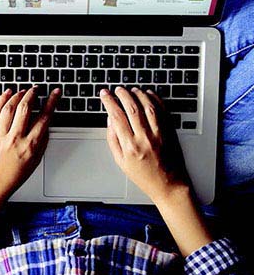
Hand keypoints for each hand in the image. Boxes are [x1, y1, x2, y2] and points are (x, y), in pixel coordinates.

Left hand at [0, 86, 60, 228]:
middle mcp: (16, 139)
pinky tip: (7, 94)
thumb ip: (42, 142)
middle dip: (33, 94)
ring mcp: (1, 136)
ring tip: (23, 90)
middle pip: (26, 108)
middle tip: (37, 89)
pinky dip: (2, 100)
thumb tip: (46, 125)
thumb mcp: (34, 162)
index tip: (55, 92)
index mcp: (31, 146)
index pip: (45, 117)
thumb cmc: (13, 178)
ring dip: (18, 95)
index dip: (52, 101)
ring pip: (10, 107)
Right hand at [99, 87, 188, 202]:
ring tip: (131, 90)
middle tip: (117, 89)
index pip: (116, 116)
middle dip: (122, 94)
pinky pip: (162, 110)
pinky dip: (154, 99)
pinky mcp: (170, 131)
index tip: (105, 95)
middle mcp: (145, 138)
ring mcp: (159, 133)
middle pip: (132, 107)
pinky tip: (148, 95)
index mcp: (130, 146)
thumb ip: (113, 139)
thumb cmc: (144, 175)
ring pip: (147, 106)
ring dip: (138, 94)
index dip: (108, 102)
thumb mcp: (121, 161)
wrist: (169, 184)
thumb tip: (110, 120)